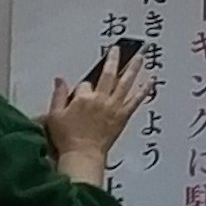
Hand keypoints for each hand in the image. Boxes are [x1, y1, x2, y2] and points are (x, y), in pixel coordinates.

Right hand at [44, 49, 151, 176]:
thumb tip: (59, 79)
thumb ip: (58, 95)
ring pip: (125, 82)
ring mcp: (114, 106)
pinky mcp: (123, 115)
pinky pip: (136, 99)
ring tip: (140, 57)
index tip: (81, 93)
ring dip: (133, 68)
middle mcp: (100, 99)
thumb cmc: (67, 139)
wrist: (82, 155)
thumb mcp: (54, 116)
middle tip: (117, 50)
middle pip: (108, 75)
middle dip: (113, 60)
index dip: (83, 88)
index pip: (84, 84)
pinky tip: (150, 81)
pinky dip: (144, 89)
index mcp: (82, 98)